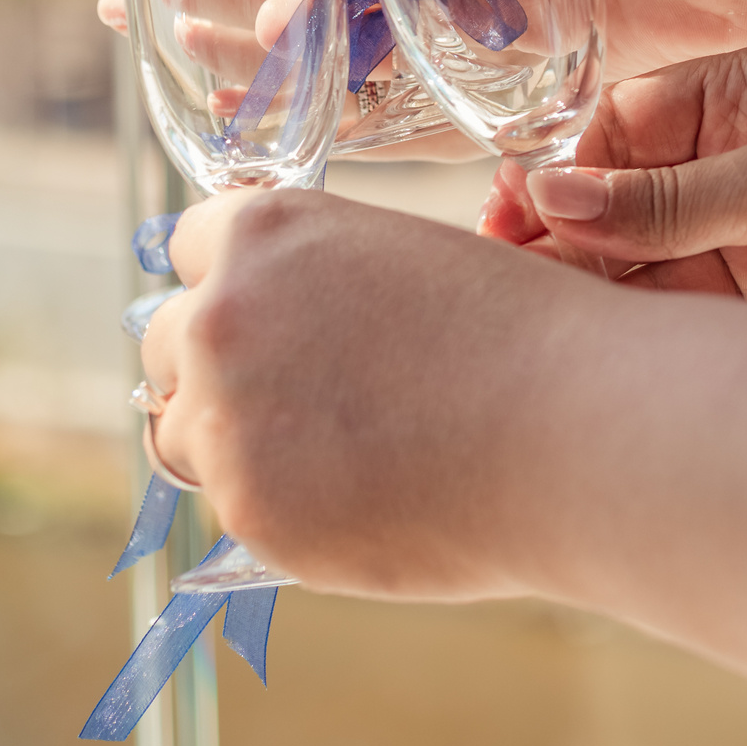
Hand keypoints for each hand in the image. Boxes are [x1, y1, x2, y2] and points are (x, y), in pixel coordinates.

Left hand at [138, 184, 592, 600]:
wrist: (580, 425)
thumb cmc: (525, 333)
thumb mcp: (410, 263)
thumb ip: (323, 288)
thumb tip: (288, 339)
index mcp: (266, 233)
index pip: (191, 244)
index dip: (238, 278)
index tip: (269, 310)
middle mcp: (221, 318)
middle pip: (167, 341)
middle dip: (221, 364)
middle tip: (302, 391)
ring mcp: (226, 422)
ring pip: (182, 434)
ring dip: (235, 441)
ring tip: (334, 451)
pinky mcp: (251, 513)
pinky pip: (239, 507)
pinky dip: (288, 505)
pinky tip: (369, 493)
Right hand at [482, 37, 746, 338]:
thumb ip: (669, 197)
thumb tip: (545, 191)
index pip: (624, 124)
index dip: (564, 168)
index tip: (511, 214)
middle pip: (628, 201)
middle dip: (569, 238)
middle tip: (507, 281)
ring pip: (655, 267)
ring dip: (604, 292)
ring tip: (544, 326)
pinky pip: (702, 319)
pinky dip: (656, 337)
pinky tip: (608, 357)